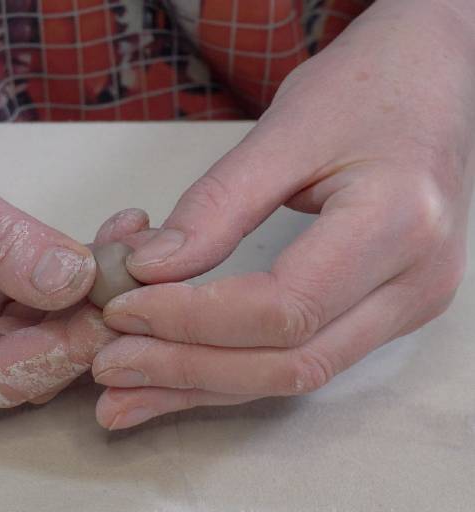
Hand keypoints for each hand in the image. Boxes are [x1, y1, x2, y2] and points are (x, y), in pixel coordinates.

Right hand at [0, 1, 122, 406]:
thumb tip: (72, 280)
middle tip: (134, 288)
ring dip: (88, 296)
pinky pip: (38, 286)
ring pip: (37, 325)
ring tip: (133, 254)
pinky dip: (77, 267)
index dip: (54, 353)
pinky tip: (113, 236)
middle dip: (80, 330)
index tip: (109, 313)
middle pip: (19, 359)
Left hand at [92, 0, 474, 428]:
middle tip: (110, 366)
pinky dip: (230, 372)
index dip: (193, 317)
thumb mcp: (285, 130)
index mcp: (398, 225)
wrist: (434, 80)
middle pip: (289, 362)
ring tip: (125, 399)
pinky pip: (300, 357)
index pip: (284, 307)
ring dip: (201, 388)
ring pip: (292, 376)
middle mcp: (414, 284)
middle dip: (188, 370)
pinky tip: (177, 382)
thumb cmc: (366, 88)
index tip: (123, 307)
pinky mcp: (383, 311)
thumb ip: (217, 206)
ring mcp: (406, 305)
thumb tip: (147, 270)